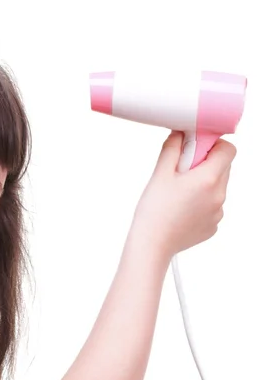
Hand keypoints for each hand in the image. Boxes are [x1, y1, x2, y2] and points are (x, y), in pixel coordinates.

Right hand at [130, 131, 235, 258]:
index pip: (227, 149)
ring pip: (216, 187)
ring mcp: (218, 212)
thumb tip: (179, 134)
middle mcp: (219, 195)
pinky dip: (200, 201)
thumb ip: (172, 149)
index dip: (212, 144)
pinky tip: (179, 208)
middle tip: (180, 170)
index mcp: (208, 179)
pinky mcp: (213, 225)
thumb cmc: (154, 211)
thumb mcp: (160, 174)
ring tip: (177, 193)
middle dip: (204, 163)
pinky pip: (211, 205)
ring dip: (201, 183)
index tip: (194, 148)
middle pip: (223, 167)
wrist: (152, 244)